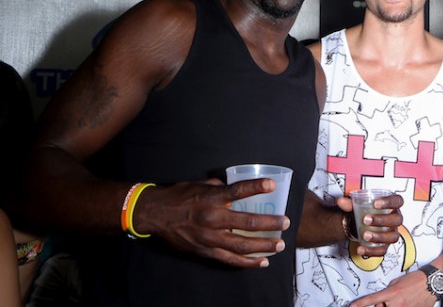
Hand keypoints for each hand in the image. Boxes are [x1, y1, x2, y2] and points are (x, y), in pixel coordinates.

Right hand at [135, 178, 289, 266]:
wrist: (155, 214)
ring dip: (263, 246)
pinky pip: (229, 259)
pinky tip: (261, 261)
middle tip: (285, 223)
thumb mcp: (200, 184)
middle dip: (269, 223)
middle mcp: (212, 218)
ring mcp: (209, 237)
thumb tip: (237, 189)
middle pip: (247, 222)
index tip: (272, 185)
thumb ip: (221, 188)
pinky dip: (246, 261)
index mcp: (212, 198)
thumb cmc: (179, 196)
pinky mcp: (205, 251)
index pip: (238, 191)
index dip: (256, 187)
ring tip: (279, 245)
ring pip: (241, 245)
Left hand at [336, 193, 402, 256]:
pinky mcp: (385, 245)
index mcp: (391, 205)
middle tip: (366, 220)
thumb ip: (349, 203)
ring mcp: (392, 233)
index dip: (389, 202)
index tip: (376, 203)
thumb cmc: (365, 211)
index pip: (397, 201)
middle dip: (382, 220)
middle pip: (396, 220)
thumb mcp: (357, 204)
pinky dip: (372, 251)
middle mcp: (395, 219)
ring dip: (379, 236)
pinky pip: (382, 250)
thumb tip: (341, 202)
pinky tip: (361, 248)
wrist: (360, 224)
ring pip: (392, 237)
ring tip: (365, 235)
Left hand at [349, 269, 436, 306]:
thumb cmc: (415, 280)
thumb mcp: (396, 282)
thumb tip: (381, 302)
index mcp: (392, 293)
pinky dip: (401, 306)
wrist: (431, 283)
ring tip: (401, 299)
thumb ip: (387, 293)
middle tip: (387, 300)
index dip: (360, 304)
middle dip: (381, 306)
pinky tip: (406, 302)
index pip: (371, 300)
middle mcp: (397, 304)